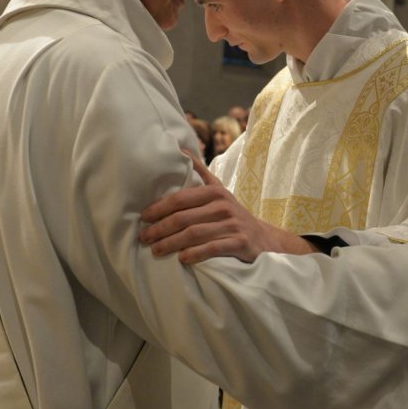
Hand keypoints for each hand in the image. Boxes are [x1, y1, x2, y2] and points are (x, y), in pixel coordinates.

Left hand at [139, 151, 315, 263]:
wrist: (264, 238)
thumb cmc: (232, 215)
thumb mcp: (219, 191)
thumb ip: (201, 172)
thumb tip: (181, 149)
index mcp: (215, 192)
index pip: (181, 198)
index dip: (159, 208)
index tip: (143, 217)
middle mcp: (223, 205)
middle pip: (184, 217)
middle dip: (160, 228)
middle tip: (144, 237)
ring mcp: (233, 224)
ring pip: (195, 234)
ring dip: (171, 243)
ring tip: (155, 250)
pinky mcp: (240, 242)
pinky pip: (213, 248)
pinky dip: (195, 254)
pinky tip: (182, 259)